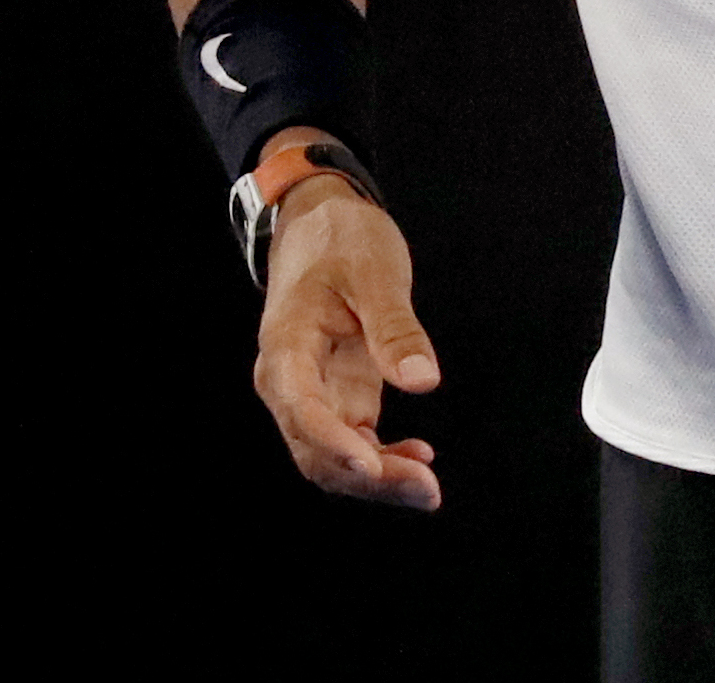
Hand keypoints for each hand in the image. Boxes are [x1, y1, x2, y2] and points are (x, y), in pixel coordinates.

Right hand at [253, 171, 443, 509]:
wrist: (321, 224)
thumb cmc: (343, 241)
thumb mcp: (376, 273)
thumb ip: (396, 328)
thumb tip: (422, 382)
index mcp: (287, 347)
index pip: (302, 408)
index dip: (335, 443)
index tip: (374, 466)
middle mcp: (289, 380)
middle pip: (316, 448)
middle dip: (367, 478)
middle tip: (426, 490)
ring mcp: (311, 392)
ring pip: (331, 455)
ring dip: (376, 479)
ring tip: (428, 488)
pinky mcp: (335, 394)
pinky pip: (351, 440)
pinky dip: (381, 457)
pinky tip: (418, 456)